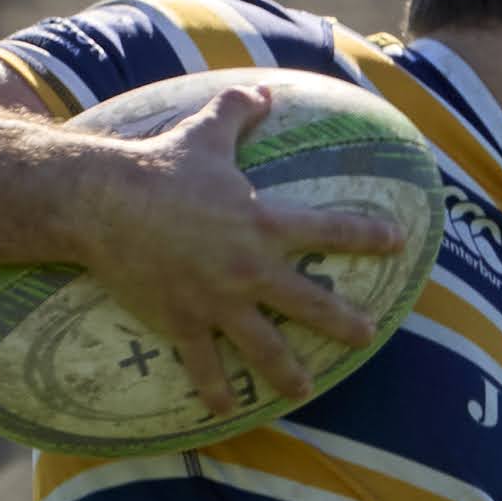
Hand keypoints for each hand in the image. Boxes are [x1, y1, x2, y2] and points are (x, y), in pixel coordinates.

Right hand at [69, 83, 412, 422]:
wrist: (104, 202)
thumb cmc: (161, 165)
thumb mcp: (206, 130)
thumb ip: (239, 110)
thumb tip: (262, 89)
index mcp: (264, 223)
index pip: (330, 231)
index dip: (367, 237)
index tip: (397, 243)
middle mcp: (250, 269)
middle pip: (311, 304)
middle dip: (345, 323)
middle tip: (369, 336)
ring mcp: (218, 301)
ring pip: (265, 347)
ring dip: (289, 373)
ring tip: (305, 391)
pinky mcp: (183, 322)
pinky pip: (204, 366)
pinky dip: (216, 391)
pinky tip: (227, 411)